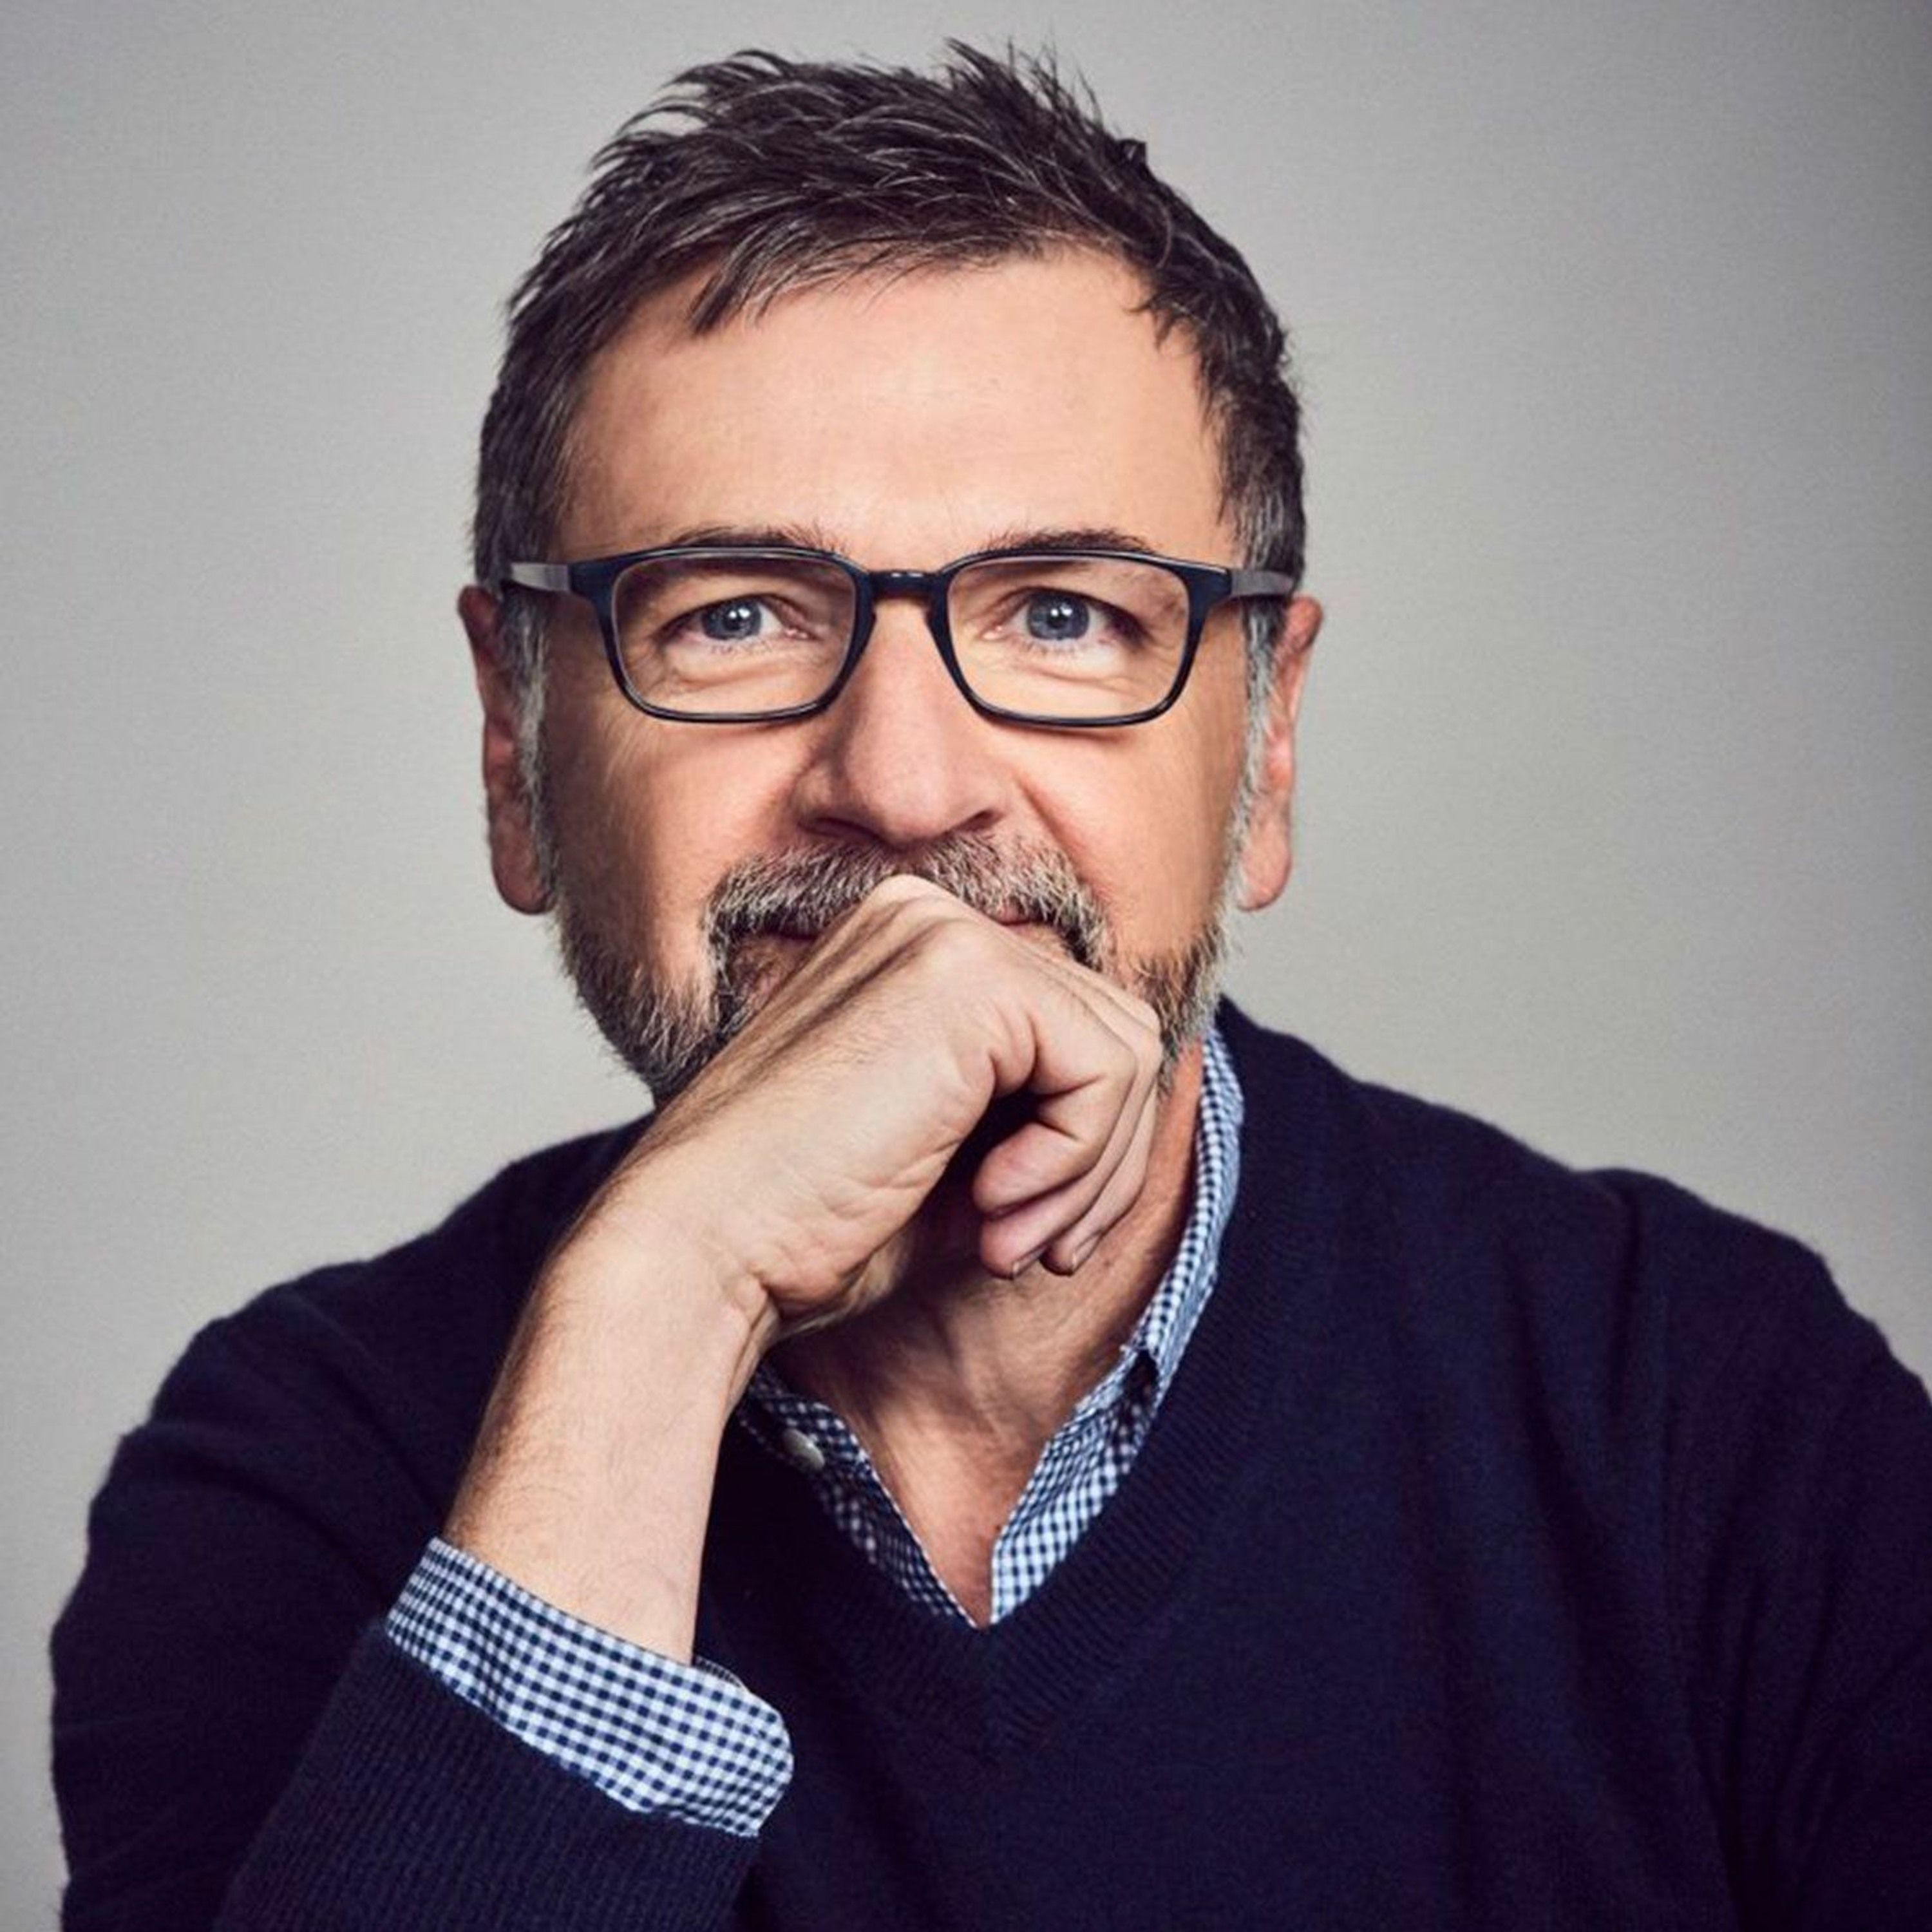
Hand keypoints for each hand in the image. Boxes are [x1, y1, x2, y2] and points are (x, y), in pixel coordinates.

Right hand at [444, 873, 1161, 1657]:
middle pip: (1114, 1032)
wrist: (701, 1252)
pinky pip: (1109, 1067)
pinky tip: (989, 1206)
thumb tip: (1149, 1095)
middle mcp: (926, 917)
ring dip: (1090, 1172)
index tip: (1027, 1235)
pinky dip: (1076, 1160)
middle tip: (1028, 1249)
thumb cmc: (807, 1227)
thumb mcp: (956, 1154)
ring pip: (1126, 1049)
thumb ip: (1039, 1107)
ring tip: (1004, 1238)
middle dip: (1098, 1164)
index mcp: (910, 947)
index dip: (1084, 1148)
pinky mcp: (966, 979)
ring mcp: (942, 935)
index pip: (1074, 1026)